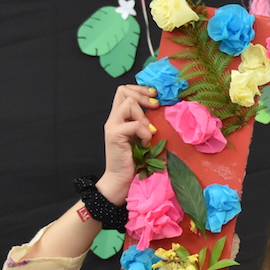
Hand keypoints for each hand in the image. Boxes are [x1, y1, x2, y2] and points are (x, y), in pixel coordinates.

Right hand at [96, 85, 158, 203]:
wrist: (120, 180)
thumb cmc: (134, 161)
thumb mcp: (141, 137)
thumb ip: (143, 123)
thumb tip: (157, 110)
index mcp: (119, 118)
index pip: (123, 91)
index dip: (139, 89)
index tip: (154, 95)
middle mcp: (113, 119)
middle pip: (123, 91)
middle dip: (143, 96)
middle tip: (156, 105)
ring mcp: (112, 126)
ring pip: (129, 104)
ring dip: (144, 118)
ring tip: (147, 134)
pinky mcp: (115, 135)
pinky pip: (134, 124)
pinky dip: (144, 133)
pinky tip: (145, 143)